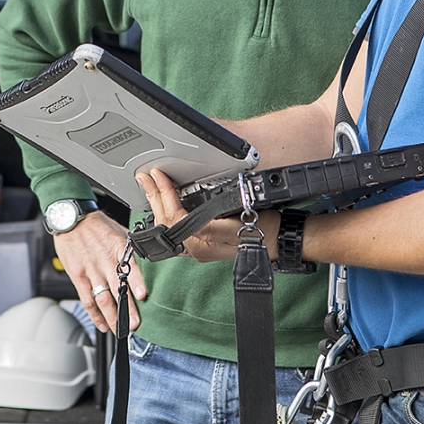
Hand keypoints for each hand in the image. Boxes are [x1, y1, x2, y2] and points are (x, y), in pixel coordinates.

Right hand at [53, 211, 145, 332]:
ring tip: (120, 329)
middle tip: (134, 324)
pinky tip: (102, 324)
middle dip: (126, 308)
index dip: (136, 282)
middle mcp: (104, 261)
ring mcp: (90, 270)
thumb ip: (132, 247)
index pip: (129, 266)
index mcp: (118, 248)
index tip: (142, 295)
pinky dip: (94, 314)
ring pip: (102, 298)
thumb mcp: (119, 231)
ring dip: (111, 316)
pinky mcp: (78, 276)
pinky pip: (87, 299)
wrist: (70, 219)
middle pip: (117, 288)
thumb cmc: (96, 226)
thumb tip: (149, 257)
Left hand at [136, 168, 266, 262]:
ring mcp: (198, 245)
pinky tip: (163, 201)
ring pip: (168, 225)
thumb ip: (210, 226)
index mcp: (202, 243)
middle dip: (154, 196)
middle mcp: (196, 247)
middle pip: (166, 221)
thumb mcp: (238, 224)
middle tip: (145, 177)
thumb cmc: (263, 230)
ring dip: (157, 203)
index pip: (173, 217)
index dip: (164, 194)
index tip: (159, 176)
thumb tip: (185, 219)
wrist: (278, 240)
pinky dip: (167, 210)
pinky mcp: (202, 240)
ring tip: (149, 186)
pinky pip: (177, 227)